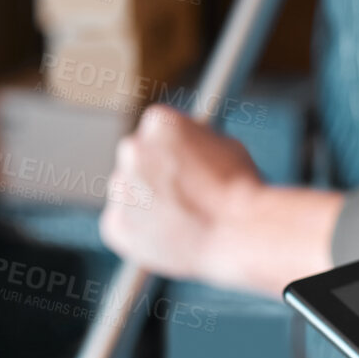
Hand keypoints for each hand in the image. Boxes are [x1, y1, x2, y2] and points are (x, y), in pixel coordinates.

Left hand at [99, 105, 261, 285]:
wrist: (239, 233)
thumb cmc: (241, 190)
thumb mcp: (226, 146)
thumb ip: (196, 144)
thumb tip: (188, 151)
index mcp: (158, 122)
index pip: (157, 130)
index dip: (176, 150)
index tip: (186, 165)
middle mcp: (132, 149)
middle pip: (136, 157)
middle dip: (154, 172)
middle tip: (181, 193)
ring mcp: (121, 187)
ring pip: (128, 191)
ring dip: (146, 200)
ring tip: (181, 219)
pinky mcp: (117, 224)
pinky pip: (121, 224)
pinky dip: (138, 231)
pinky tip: (168, 235)